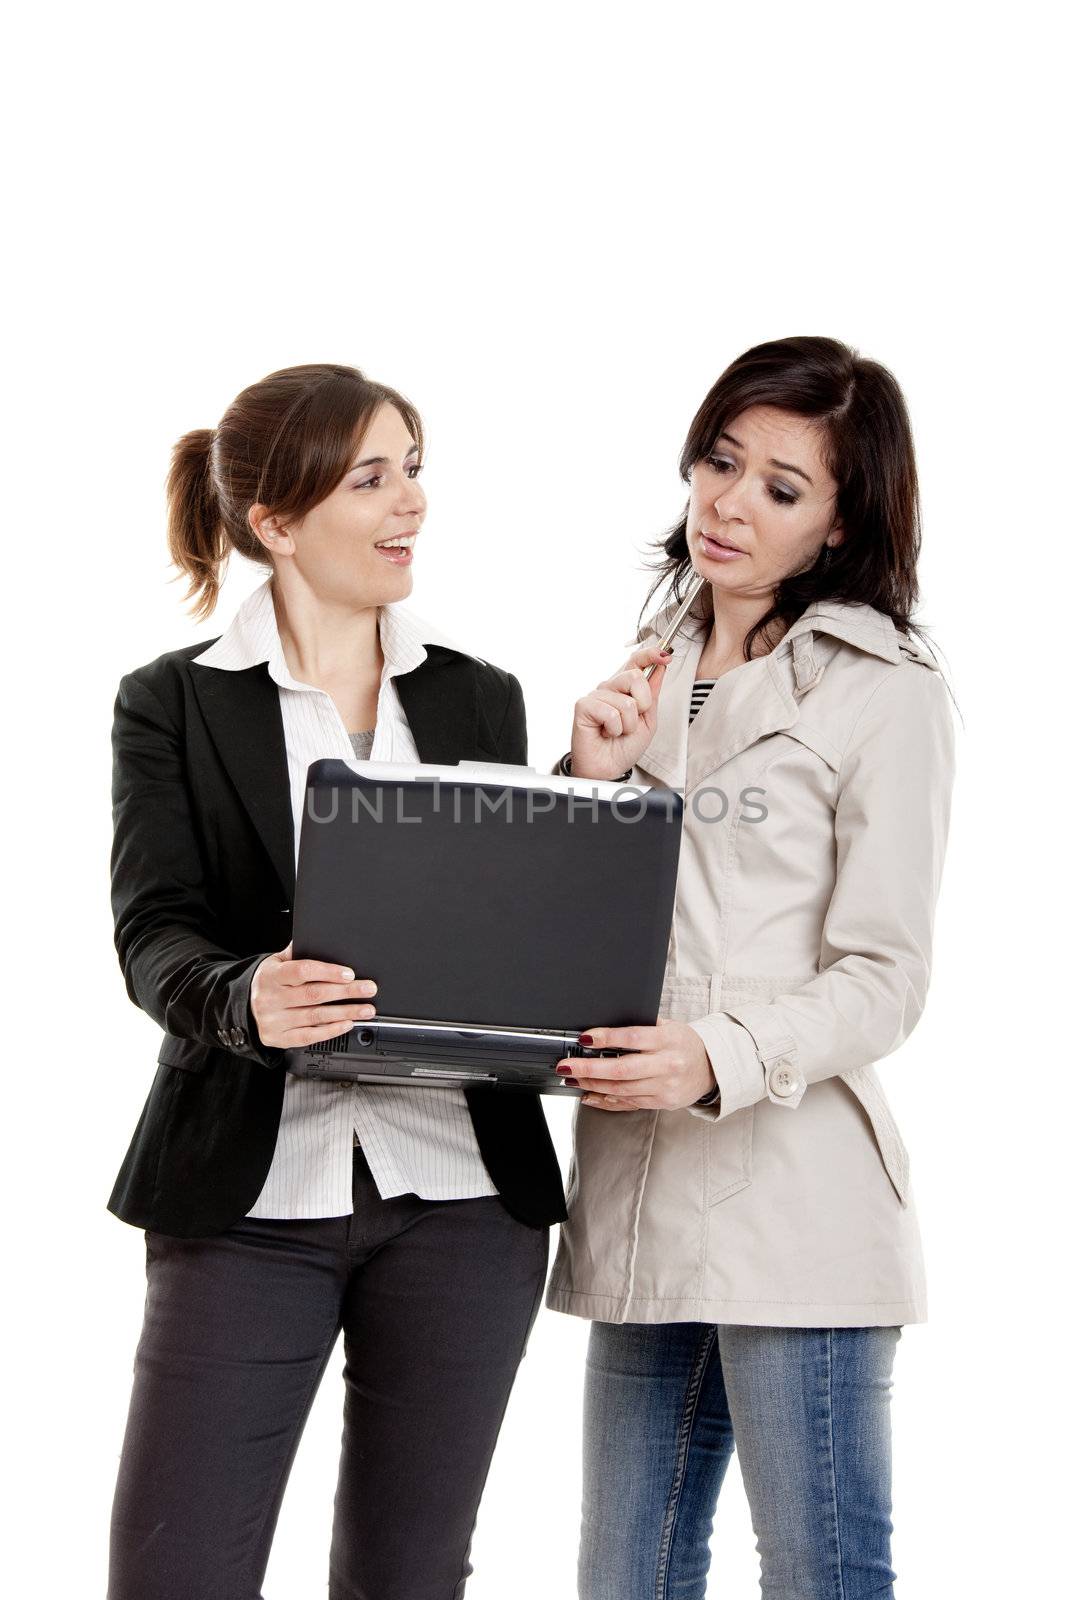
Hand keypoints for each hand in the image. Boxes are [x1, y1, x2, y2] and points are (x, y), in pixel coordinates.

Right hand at [249, 942, 377, 1048]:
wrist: (243, 1007)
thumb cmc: (268, 982)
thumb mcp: (276, 962)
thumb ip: (296, 952)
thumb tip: (319, 938)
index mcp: (272, 975)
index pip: (302, 971)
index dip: (328, 972)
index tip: (349, 973)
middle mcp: (272, 998)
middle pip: (314, 995)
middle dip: (346, 992)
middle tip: (368, 989)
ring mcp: (275, 1020)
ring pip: (315, 1017)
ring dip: (345, 1013)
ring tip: (366, 1008)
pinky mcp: (279, 1038)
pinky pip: (309, 1036)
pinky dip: (331, 1030)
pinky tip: (347, 1023)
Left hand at [557, 1020, 716, 1110]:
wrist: (711, 1067)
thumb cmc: (684, 1042)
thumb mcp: (668, 1026)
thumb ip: (641, 1027)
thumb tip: (604, 1030)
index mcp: (668, 1040)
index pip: (632, 1038)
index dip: (606, 1038)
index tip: (584, 1038)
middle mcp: (667, 1065)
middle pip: (622, 1069)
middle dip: (589, 1069)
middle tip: (566, 1066)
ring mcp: (665, 1087)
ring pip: (621, 1089)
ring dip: (592, 1085)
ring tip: (573, 1078)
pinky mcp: (661, 1103)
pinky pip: (628, 1103)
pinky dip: (606, 1100)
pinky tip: (590, 1095)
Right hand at [569, 646, 673, 778]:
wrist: (609, 767)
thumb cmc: (624, 746)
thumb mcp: (648, 719)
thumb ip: (652, 693)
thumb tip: (660, 666)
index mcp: (625, 688)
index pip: (636, 661)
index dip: (651, 654)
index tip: (665, 655)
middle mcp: (610, 687)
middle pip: (635, 676)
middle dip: (643, 703)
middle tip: (634, 720)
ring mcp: (596, 695)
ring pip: (626, 701)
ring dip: (628, 724)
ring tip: (618, 731)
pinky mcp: (584, 706)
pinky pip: (610, 713)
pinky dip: (614, 729)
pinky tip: (606, 733)